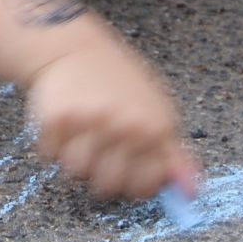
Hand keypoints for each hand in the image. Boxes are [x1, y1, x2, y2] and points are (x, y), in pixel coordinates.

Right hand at [26, 42, 199, 201]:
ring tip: (83, 130)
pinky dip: (54, 142)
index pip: (145, 186)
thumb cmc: (119, 83)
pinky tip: (66, 120)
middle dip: (102, 170)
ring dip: (76, 155)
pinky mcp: (56, 120)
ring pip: (77, 172)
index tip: (129, 167)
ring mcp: (89, 123)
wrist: (74, 47)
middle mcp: (123, 126)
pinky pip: (51, 154)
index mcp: (153, 128)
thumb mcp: (156, 112)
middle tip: (103, 145)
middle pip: (108, 186)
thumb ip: (173, 155)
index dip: (134, 182)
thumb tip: (191, 194)